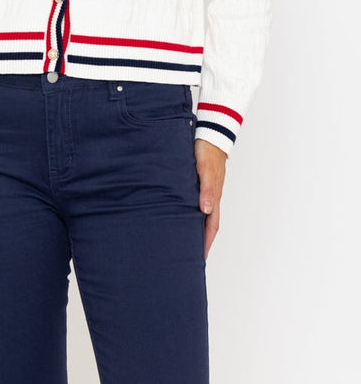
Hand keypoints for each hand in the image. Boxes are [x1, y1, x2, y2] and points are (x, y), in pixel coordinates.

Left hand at [194, 139, 226, 259]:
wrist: (210, 134)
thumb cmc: (208, 151)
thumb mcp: (205, 170)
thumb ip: (206, 189)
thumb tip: (206, 210)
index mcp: (214, 197)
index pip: (211, 226)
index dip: (206, 242)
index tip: (199, 258)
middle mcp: (210, 196)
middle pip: (207, 224)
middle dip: (199, 240)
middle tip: (188, 255)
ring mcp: (205, 190)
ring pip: (200, 214)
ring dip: (194, 227)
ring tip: (182, 239)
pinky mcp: (199, 182)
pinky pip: (195, 202)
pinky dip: (190, 212)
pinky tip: (180, 214)